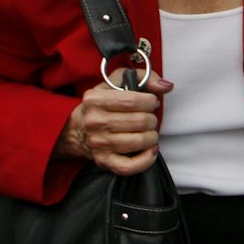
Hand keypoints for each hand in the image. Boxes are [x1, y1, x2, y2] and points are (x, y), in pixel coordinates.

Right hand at [58, 74, 173, 175]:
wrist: (78, 128)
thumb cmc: (104, 103)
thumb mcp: (118, 81)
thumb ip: (144, 77)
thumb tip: (165, 86)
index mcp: (95, 99)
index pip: (134, 101)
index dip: (150, 101)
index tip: (151, 102)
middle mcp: (94, 122)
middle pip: (140, 121)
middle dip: (152, 119)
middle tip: (148, 117)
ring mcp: (98, 143)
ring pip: (139, 141)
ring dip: (152, 136)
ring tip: (148, 131)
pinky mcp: (103, 161)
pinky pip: (129, 167)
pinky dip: (146, 159)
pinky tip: (151, 150)